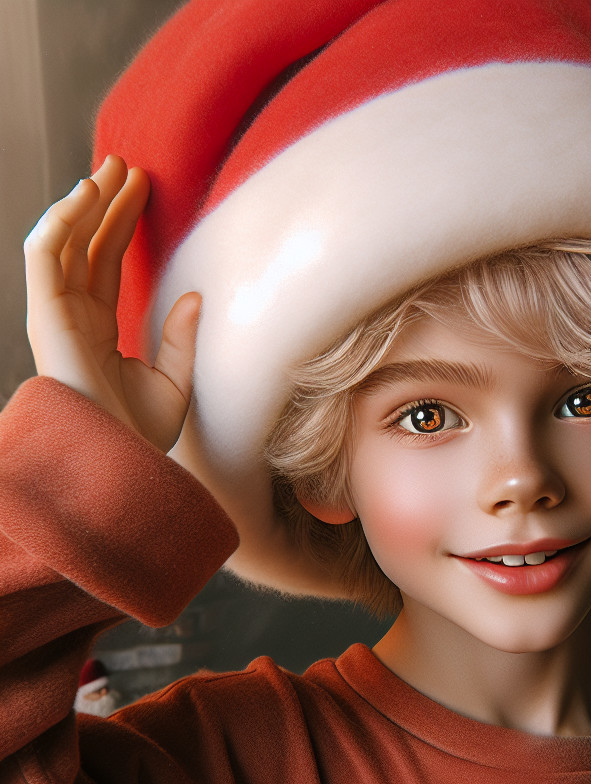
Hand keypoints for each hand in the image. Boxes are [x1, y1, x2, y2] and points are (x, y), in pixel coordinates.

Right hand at [24, 155, 199, 452]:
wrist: (118, 460)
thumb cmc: (142, 435)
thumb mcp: (174, 382)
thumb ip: (181, 339)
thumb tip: (196, 297)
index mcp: (99, 328)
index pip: (107, 262)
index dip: (123, 223)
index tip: (145, 189)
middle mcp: (73, 316)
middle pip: (87, 244)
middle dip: (106, 202)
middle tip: (129, 165)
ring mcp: (56, 314)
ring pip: (64, 240)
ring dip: (85, 201)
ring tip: (113, 168)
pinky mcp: (44, 314)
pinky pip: (44, 253)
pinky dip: (62, 219)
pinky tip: (88, 193)